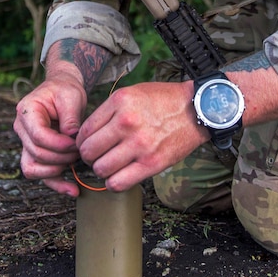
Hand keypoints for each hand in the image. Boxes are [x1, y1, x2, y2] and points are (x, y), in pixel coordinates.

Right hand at [13, 73, 86, 197]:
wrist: (61, 90)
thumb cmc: (65, 91)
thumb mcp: (71, 96)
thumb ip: (70, 117)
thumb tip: (71, 138)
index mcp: (27, 111)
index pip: (38, 136)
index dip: (58, 144)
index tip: (76, 143)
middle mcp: (21, 129)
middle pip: (36, 153)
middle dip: (61, 157)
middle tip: (80, 151)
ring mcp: (26, 143)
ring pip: (33, 168)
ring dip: (56, 170)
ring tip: (75, 163)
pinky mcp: (35, 153)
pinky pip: (40, 174)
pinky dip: (56, 183)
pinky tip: (73, 190)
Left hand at [76, 81, 206, 191]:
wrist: (196, 109)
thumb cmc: (163, 100)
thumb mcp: (132, 93)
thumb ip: (110, 110)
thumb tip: (88, 133)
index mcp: (119, 102)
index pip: (84, 130)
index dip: (81, 142)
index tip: (87, 145)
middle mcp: (126, 122)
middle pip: (89, 151)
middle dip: (88, 157)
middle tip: (96, 157)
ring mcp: (139, 144)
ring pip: (101, 169)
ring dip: (101, 171)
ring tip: (109, 166)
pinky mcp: (152, 163)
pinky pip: (119, 183)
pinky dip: (114, 183)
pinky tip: (119, 176)